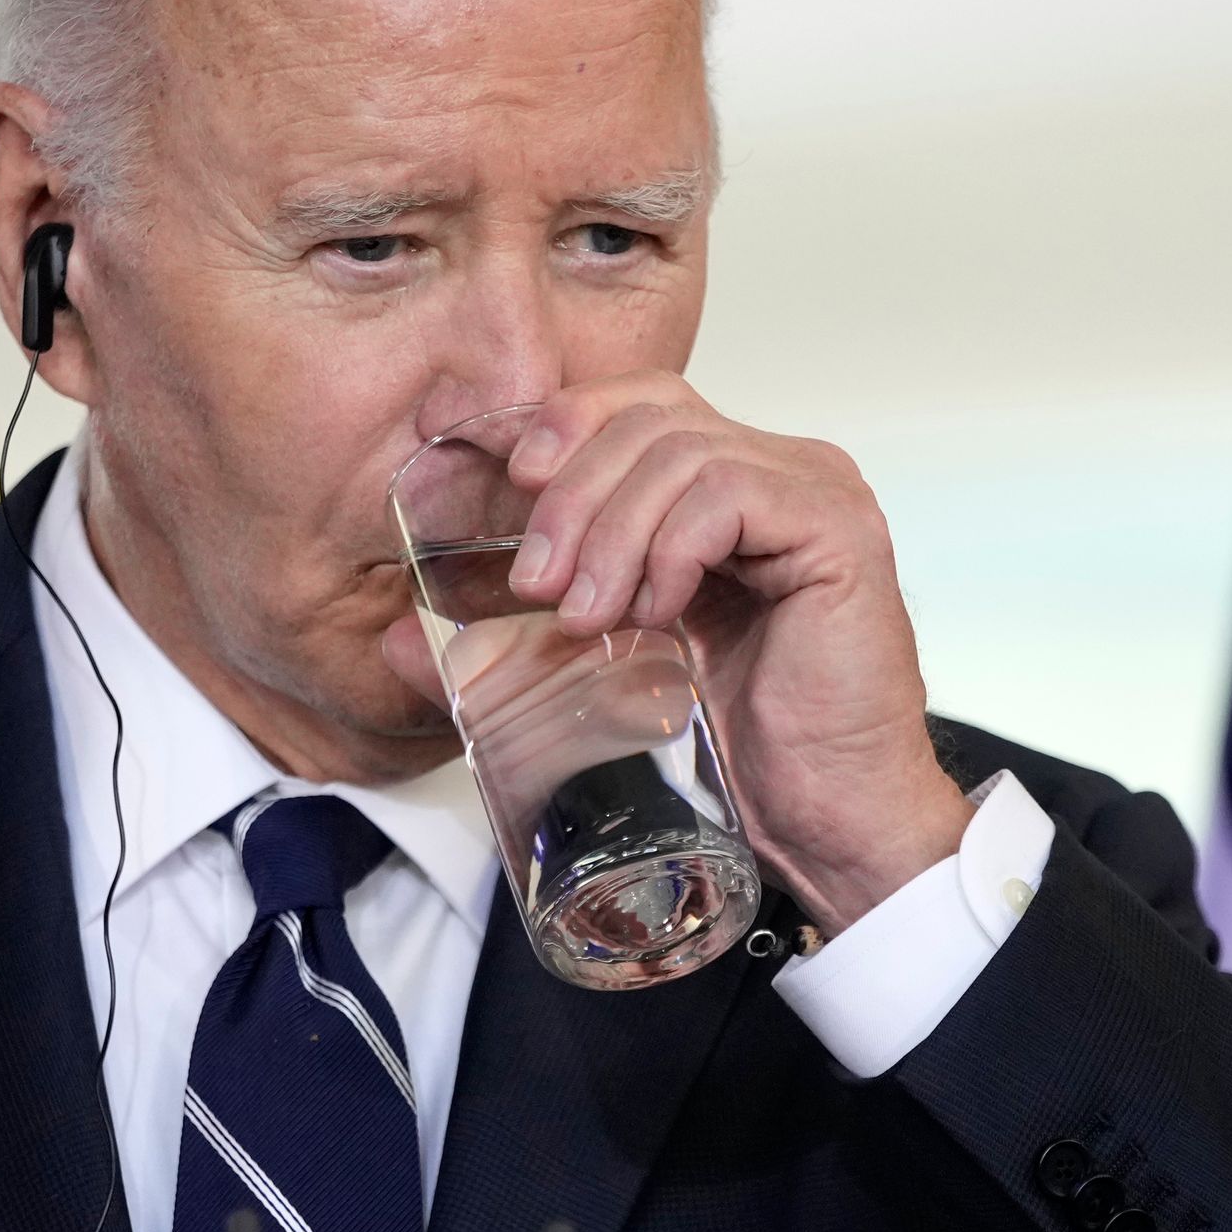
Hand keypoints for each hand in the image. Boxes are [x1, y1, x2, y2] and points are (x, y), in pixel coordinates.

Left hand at [381, 375, 971, 931]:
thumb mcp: (602, 680)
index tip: (503, 484)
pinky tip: (653, 611)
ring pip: (681, 450)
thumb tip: (393, 641)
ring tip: (585, 616)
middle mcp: (780, 472)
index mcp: (731, 489)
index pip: (639, 406)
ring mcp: (816, 493)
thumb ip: (512, 645)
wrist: (831, 826)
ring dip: (610, 530)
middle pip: (652, 414)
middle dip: (571, 491)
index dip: (565, 426)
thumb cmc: (742, 758)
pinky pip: (729, 491)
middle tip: (536, 585)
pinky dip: (670, 545)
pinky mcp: (838, 530)